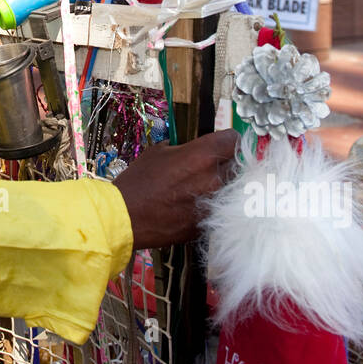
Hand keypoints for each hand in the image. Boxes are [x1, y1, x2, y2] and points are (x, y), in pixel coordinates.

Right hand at [112, 129, 238, 249]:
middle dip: (225, 164)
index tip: (223, 144)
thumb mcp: (158, 152)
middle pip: (237, 166)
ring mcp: (214, 204)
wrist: (125, 217)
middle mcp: (214, 179)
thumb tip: (191, 148)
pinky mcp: (207, 223)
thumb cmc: (138, 182)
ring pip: (231, 190)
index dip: (227, 140)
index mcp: (203, 155)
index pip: (234, 140)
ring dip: (220, 186)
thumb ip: (182, 148)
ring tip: (200, 188)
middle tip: (210, 167)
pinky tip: (192, 205)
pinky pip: (218, 209)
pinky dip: (210, 206)